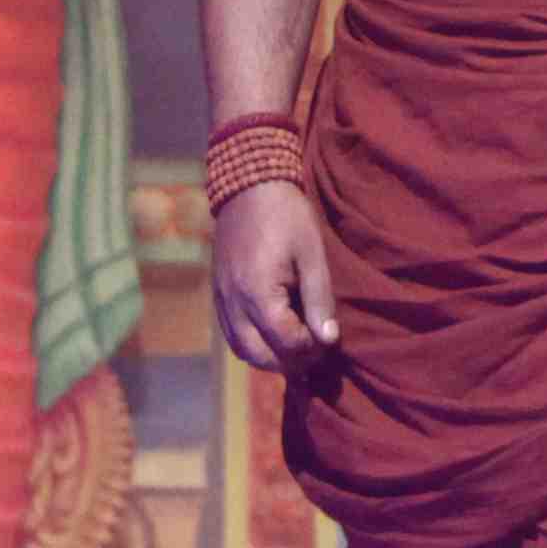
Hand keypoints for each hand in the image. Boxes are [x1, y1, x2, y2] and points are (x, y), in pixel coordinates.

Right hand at [213, 182, 339, 369]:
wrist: (249, 186)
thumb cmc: (287, 217)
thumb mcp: (312, 255)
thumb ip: (319, 299)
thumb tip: (328, 338)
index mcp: (258, 293)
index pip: (286, 342)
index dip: (311, 349)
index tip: (328, 339)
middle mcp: (234, 303)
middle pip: (259, 356)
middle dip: (290, 361)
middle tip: (314, 351)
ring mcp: (222, 300)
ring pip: (242, 350)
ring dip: (269, 357)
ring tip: (296, 346)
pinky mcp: (218, 295)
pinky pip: (232, 334)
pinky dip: (253, 343)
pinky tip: (273, 334)